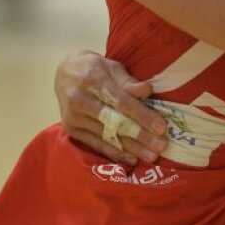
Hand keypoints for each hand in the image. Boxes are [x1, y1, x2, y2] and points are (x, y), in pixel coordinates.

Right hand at [54, 49, 168, 165]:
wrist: (63, 72)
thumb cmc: (94, 68)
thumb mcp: (111, 66)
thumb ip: (128, 81)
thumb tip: (148, 91)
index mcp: (92, 80)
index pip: (120, 101)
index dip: (142, 115)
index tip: (161, 127)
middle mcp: (79, 100)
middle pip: (114, 121)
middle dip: (140, 135)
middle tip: (160, 145)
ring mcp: (73, 117)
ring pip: (107, 136)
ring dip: (131, 148)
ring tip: (151, 156)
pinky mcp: (71, 129)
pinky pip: (96, 144)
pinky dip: (115, 152)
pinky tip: (132, 158)